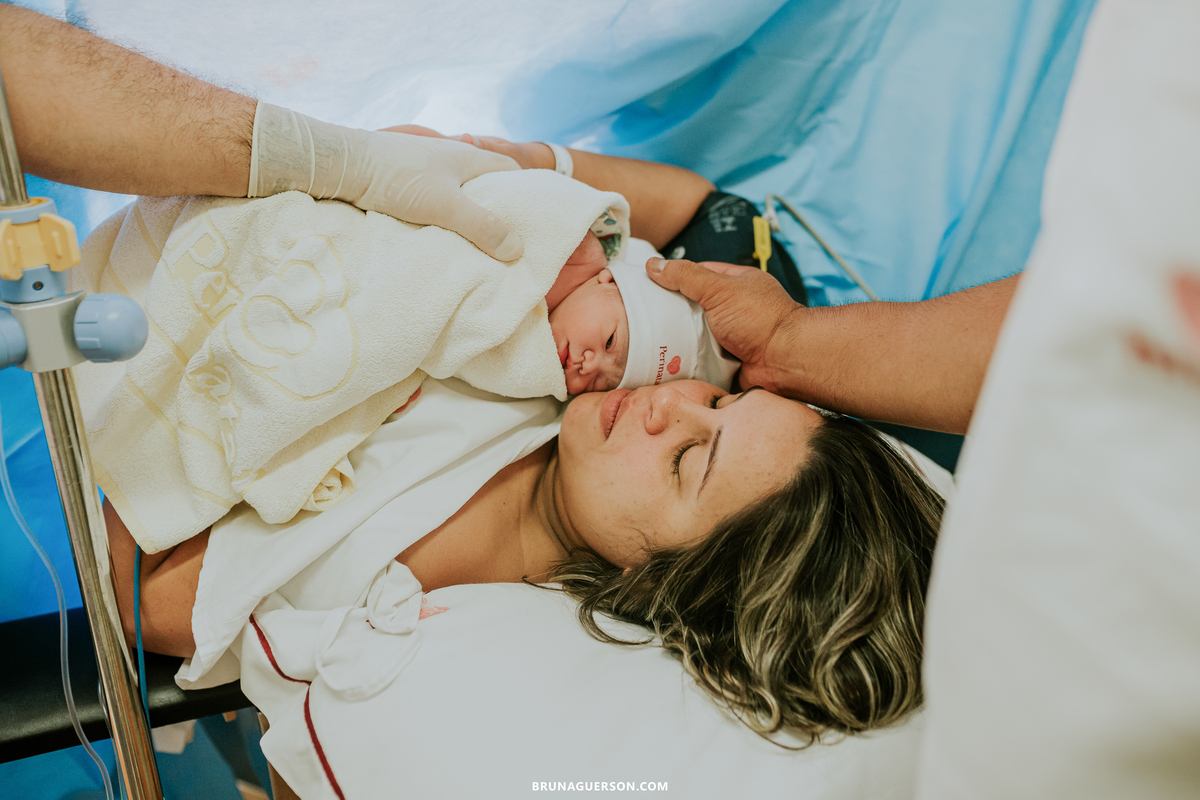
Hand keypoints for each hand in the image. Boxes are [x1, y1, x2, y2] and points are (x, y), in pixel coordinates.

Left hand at [250, 105, 524, 259]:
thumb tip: (518, 249)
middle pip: (487, 184)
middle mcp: (451, 159)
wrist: (341, 165)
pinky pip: (437, 202)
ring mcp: (427, 170)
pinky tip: (443, 240)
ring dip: (470, 217)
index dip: (528, 192)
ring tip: (478, 248)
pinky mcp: (405, 183)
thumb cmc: (397, 179)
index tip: (536, 220)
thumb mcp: (446, 206)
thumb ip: (484, 226)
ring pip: (460, 194)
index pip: (512, 170)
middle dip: (500, 210)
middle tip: (509, 243)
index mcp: (469, 157)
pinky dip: (445, 219)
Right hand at [646, 258, 800, 390]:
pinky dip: (687, 364)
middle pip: (694, 309)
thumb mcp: (720, 288)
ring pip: (695, 338)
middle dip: (672, 315)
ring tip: (647, 344)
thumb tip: (653, 265)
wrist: (785, 362)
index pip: (699, 275)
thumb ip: (686, 276)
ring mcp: (731, 338)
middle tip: (642, 318)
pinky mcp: (727, 364)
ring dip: (677, 342)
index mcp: (736, 285)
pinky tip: (665, 365)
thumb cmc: (761, 319)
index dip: (674, 279)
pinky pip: (701, 362)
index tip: (648, 285)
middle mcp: (734, 311)